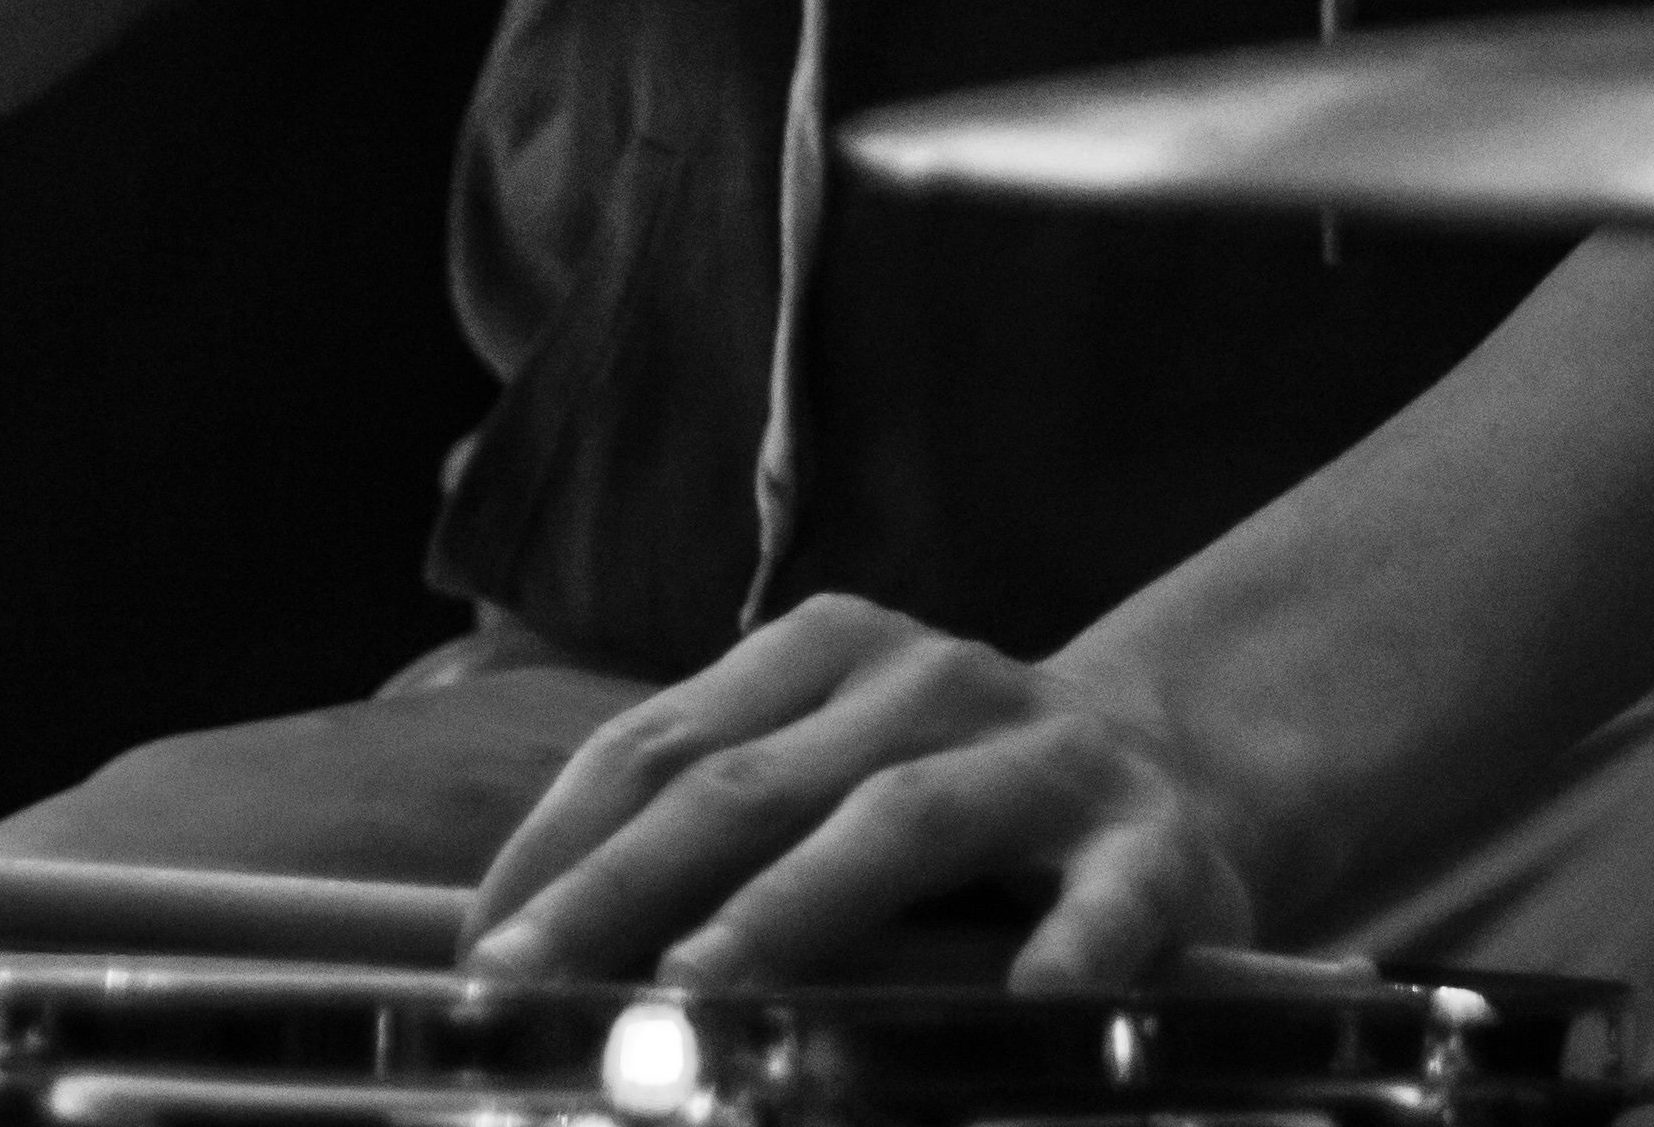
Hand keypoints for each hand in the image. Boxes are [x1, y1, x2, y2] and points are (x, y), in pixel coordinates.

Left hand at [463, 593, 1256, 989]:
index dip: (557, 847)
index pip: (659, 742)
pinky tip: (1028, 1001)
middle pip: (748, 782)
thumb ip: (712, 832)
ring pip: (896, 821)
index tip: (477, 953)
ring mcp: (1038, 753)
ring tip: (696, 989)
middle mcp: (923, 680)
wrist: (1176, 769)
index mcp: (826, 652)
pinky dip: (1066, 948)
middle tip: (530, 982)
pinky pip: (1103, 899)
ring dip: (789, 910)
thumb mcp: (830, 772)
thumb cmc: (950, 801)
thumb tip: (533, 947)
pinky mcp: (1147, 842)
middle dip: (622, 889)